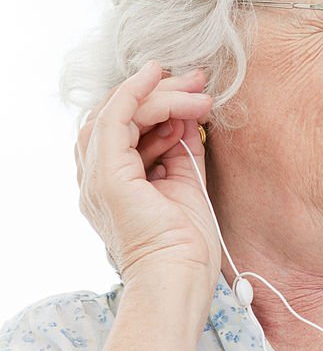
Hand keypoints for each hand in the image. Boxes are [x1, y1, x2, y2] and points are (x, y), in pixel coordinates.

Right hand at [75, 61, 219, 288]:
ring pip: (117, 113)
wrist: (181, 274)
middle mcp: (98, 178)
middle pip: (119, 116)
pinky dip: (134, 92)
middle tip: (198, 79)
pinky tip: (157, 76)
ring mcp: (97, 177)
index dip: (158, 103)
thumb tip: (189, 113)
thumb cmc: (186, 242)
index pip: (126, 128)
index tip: (193, 90)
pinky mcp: (107, 175)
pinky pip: (114, 119)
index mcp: (115, 183)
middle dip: (161, 91)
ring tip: (197, 87)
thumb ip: (182, 147)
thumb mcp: (186, 181)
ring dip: (159, 92)